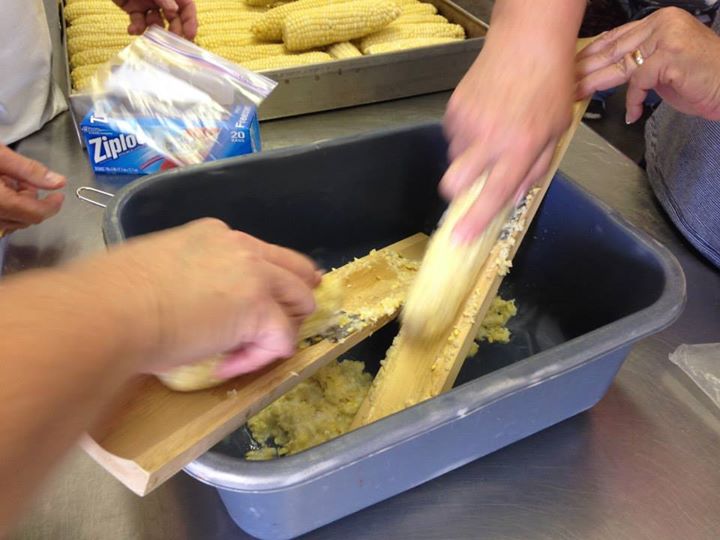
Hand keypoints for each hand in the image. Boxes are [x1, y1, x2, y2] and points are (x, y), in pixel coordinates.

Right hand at [0, 146, 64, 232]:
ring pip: (11, 221)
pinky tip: (1, 187)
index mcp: (0, 202)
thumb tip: (59, 181)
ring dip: (19, 204)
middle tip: (25, 179)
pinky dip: (6, 208)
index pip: (35, 214)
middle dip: (32, 200)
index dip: (52, 206)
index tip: (59, 196)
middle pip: (25, 219)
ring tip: (9, 180)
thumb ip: (29, 170)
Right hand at [96, 219, 319, 377]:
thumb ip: (189, 277)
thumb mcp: (160, 268)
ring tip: (250, 351)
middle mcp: (243, 247)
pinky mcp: (259, 310)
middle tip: (275, 328)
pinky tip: (227, 364)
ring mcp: (256, 276)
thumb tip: (189, 304)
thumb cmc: (115, 295)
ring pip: (300, 301)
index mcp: (216, 234)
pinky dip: (260, 358)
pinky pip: (282, 338)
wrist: (109, 311)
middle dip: (291, 301)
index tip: (238, 313)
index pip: (261, 256)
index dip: (260, 286)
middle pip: (295, 271)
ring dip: (282, 329)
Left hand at [113, 0, 197, 39]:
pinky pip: (138, 21)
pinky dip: (136, 27)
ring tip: (150, 36)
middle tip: (171, 42)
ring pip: (156, 22)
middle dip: (173, 29)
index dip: (190, 20)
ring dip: (154, 30)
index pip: (186, 6)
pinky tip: (132, 30)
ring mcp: (148, 4)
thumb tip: (175, 11)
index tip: (190, 35)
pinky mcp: (133, 8)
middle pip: (174, 17)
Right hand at [441, 29, 573, 241]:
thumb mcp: (554, 132)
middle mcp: (490, 139)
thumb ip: (535, 169)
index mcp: (519, 149)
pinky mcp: (454, 109)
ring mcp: (468, 123)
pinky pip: (453, 136)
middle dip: (459, 193)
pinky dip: (466, 136)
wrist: (527, 43)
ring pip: (455, 159)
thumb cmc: (548, 85)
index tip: (459, 238)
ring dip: (469, 158)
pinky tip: (485, 118)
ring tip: (491, 135)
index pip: (491, 196)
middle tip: (474, 183)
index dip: (473, 222)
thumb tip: (512, 196)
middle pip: (453, 184)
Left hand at [576, 7, 719, 123]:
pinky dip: (633, 100)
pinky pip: (638, 82)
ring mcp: (666, 38)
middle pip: (613, 50)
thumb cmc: (699, 78)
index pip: (616, 36)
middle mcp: (662, 24)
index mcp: (658, 21)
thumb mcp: (661, 65)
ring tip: (578, 94)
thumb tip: (603, 69)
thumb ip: (636, 61)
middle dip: (586, 68)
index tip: (572, 66)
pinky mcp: (669, 57)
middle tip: (566, 82)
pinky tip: (632, 113)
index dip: (590, 53)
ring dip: (595, 83)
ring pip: (620, 64)